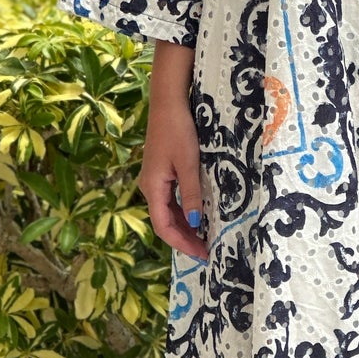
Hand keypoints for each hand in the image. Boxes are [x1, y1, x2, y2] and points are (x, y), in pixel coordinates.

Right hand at [141, 41, 207, 260]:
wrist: (168, 103)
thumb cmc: (178, 131)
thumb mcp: (188, 164)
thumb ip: (190, 194)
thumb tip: (195, 222)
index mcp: (153, 188)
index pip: (164, 227)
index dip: (182, 243)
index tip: (202, 254)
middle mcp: (150, 187)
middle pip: (165, 222)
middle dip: (185, 238)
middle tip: (208, 250)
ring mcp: (155, 180)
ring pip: (169, 212)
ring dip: (185, 227)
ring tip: (206, 238)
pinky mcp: (162, 172)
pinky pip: (171, 200)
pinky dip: (184, 212)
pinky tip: (199, 216)